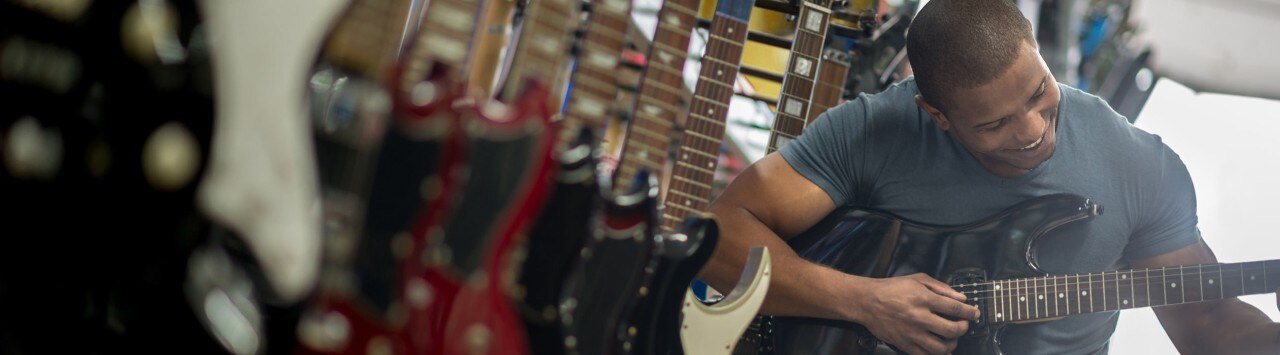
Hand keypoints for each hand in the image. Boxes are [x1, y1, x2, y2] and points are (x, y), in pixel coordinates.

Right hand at [849, 273, 980, 354]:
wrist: (866, 301)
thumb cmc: (890, 289)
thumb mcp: (916, 279)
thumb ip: (941, 287)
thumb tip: (960, 296)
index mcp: (922, 298)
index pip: (954, 307)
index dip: (969, 312)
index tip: (974, 313)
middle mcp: (919, 317)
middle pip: (952, 329)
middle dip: (963, 328)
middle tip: (964, 325)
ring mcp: (911, 333)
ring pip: (941, 347)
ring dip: (952, 343)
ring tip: (952, 338)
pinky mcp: (904, 344)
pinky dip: (937, 354)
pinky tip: (940, 348)